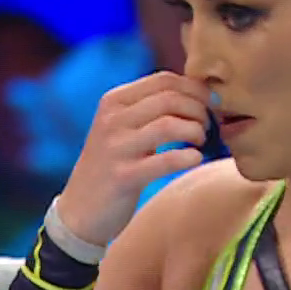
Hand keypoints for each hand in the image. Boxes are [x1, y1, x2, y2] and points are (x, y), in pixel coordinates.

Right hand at [57, 72, 211, 245]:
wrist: (80, 209)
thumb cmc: (113, 164)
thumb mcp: (123, 127)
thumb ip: (150, 108)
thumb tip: (197, 91)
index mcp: (113, 101)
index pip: (163, 80)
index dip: (195, 88)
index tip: (210, 104)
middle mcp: (112, 119)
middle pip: (169, 98)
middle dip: (199, 110)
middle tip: (208, 125)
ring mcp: (115, 147)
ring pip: (169, 124)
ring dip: (195, 131)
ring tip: (200, 141)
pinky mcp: (123, 176)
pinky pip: (165, 160)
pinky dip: (188, 157)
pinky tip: (195, 159)